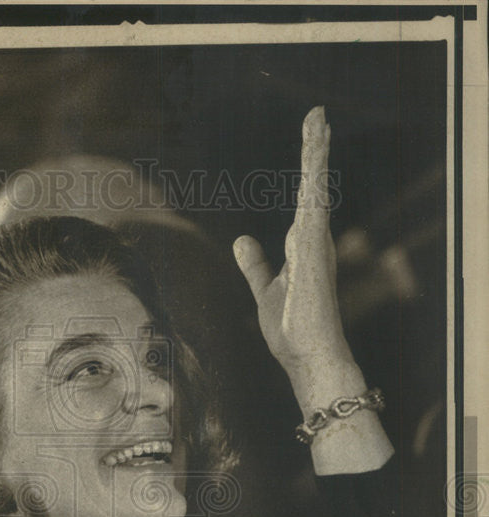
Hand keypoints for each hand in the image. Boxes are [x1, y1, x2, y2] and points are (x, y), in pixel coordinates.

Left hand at [232, 107, 392, 473]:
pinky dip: (314, 180)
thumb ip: (256, 266)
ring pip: (316, 189)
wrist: (307, 358)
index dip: (305, 172)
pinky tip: (314, 155)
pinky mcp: (314, 252)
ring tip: (316, 119)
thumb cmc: (292, 332)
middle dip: (314, 151)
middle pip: (313, 187)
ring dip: (315, 153)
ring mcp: (316, 244)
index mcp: (304, 248)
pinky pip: (315, 207)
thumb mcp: (265, 291)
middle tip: (316, 115)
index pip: (304, 201)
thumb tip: (242, 240)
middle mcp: (314, 241)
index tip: (309, 141)